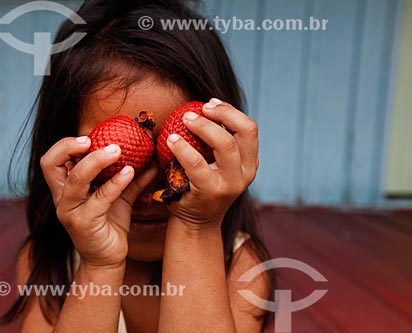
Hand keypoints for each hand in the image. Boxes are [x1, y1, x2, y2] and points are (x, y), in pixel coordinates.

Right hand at [40, 137, 156, 267]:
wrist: (109, 258)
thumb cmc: (110, 224)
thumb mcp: (119, 196)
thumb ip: (131, 178)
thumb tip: (152, 158)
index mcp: (65, 188)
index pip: (52, 160)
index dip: (64, 145)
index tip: (88, 136)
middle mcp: (62, 198)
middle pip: (50, 164)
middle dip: (68, 147)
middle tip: (92, 139)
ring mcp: (71, 211)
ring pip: (75, 179)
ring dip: (96, 161)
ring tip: (117, 150)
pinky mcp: (84, 223)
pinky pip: (100, 197)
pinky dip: (115, 182)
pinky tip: (130, 172)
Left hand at [165, 98, 258, 227]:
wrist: (195, 223)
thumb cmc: (202, 186)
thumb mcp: (218, 165)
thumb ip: (218, 143)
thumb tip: (205, 107)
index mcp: (250, 163)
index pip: (250, 129)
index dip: (231, 111)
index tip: (210, 103)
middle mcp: (246, 173)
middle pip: (243, 132)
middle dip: (221, 114)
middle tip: (197, 109)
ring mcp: (230, 184)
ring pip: (225, 145)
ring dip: (203, 127)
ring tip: (184, 119)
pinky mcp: (210, 192)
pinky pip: (197, 163)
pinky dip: (183, 147)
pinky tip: (170, 140)